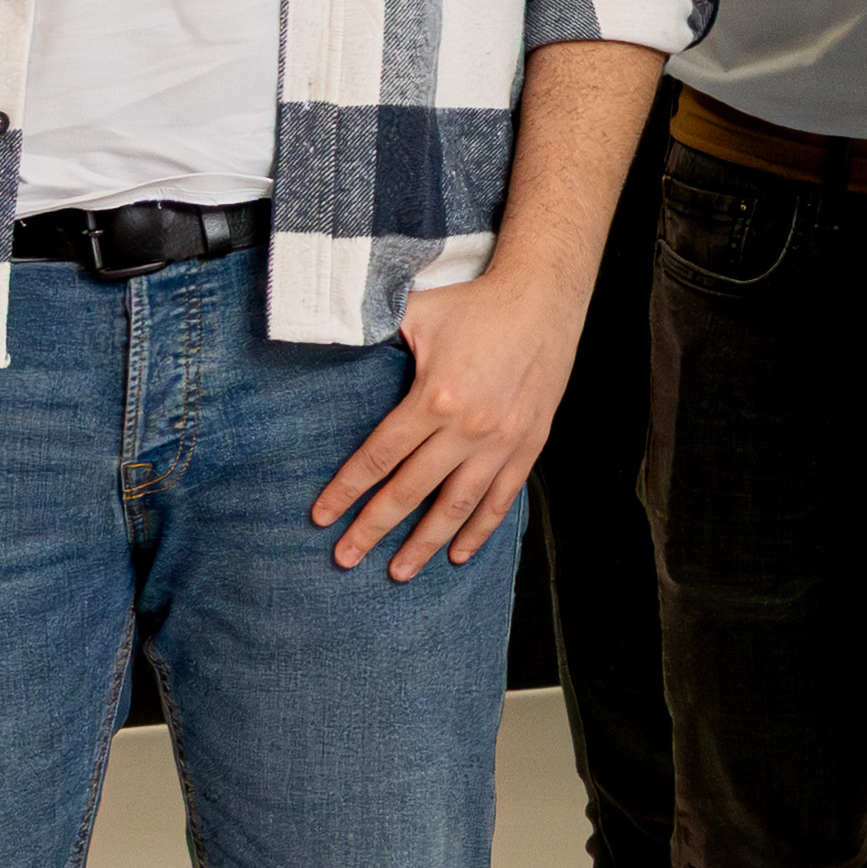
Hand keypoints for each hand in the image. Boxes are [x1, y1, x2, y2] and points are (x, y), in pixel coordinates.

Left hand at [315, 255, 588, 583]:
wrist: (544, 295)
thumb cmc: (474, 302)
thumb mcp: (414, 313)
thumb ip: (372, 335)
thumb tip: (324, 340)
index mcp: (435, 397)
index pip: (380, 457)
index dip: (347, 491)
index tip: (322, 517)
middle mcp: (470, 427)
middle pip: (411, 491)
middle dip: (374, 529)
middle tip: (345, 558)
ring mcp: (503, 439)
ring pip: (458, 505)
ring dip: (426, 542)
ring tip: (399, 572)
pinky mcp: (530, 442)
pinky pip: (502, 496)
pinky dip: (481, 528)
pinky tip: (459, 553)